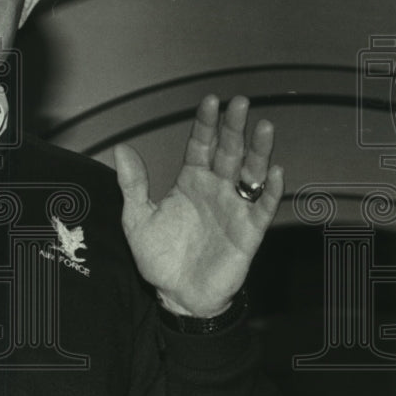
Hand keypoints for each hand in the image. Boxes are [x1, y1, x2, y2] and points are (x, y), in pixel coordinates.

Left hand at [112, 95, 282, 317]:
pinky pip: (262, 208)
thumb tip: (121, 150)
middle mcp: (216, 190)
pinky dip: (270, 191)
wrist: (177, 294)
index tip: (211, 101)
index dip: (206, 124)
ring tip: (263, 127)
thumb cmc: (159, 257)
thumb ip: (132, 184)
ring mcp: (234, 209)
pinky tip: (274, 172)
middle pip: (228, 152)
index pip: (201, 146)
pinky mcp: (248, 232)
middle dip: (234, 127)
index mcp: (190, 182)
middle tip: (240, 102)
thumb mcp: (137, 218)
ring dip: (258, 151)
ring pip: (250, 174)